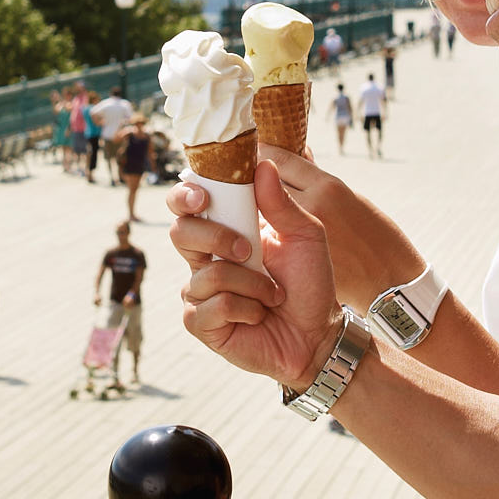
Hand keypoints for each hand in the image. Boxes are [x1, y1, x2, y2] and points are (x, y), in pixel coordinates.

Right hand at [175, 160, 340, 385]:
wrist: (318, 333)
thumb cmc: (310, 283)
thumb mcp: (305, 235)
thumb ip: (281, 203)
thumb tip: (262, 165)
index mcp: (223, 231)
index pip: (185, 205)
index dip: (184, 196)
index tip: (202, 196)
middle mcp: (204, 259)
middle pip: (180, 232)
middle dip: (215, 237)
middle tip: (247, 250)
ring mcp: (199, 292)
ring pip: (206, 274)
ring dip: (250, 284)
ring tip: (271, 295)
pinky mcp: (200, 323)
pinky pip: (212, 306)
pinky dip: (244, 309)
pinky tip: (258, 315)